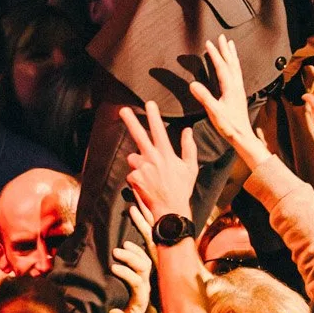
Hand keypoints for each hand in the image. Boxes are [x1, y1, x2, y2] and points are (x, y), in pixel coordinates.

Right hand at [109, 240, 152, 312]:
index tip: (113, 268)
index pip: (137, 282)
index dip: (127, 274)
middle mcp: (145, 286)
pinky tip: (128, 242)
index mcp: (140, 298)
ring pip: (146, 260)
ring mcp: (145, 278)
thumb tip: (114, 312)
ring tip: (123, 244)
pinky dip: (138, 248)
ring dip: (135, 250)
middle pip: (143, 268)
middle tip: (115, 252)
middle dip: (130, 258)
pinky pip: (145, 257)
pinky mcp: (143, 274)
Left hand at [120, 100, 197, 222]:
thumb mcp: (191, 167)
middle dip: (131, 121)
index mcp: (166, 154)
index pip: (159, 130)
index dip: (153, 116)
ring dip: (138, 162)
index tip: (149, 103)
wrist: (170, 209)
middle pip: (139, 136)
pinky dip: (137, 176)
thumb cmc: (182, 188)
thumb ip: (188, 147)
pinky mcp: (133, 178)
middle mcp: (152, 158)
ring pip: (133, 158)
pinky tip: (146, 184)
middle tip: (123, 110)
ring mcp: (141, 168)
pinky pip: (132, 173)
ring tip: (150, 174)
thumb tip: (188, 131)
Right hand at [188, 34, 264, 159]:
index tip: (209, 43)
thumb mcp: (214, 112)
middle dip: (225, 49)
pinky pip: (237, 73)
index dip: (215, 54)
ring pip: (236, 67)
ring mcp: (239, 89)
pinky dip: (234, 64)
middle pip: (231, 63)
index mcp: (230, 88)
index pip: (222, 67)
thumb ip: (204, 98)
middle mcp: (237, 86)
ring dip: (232, 55)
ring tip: (230, 44)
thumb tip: (192, 84)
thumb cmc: (228, 125)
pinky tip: (232, 65)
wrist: (242, 135)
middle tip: (222, 37)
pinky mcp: (239, 93)